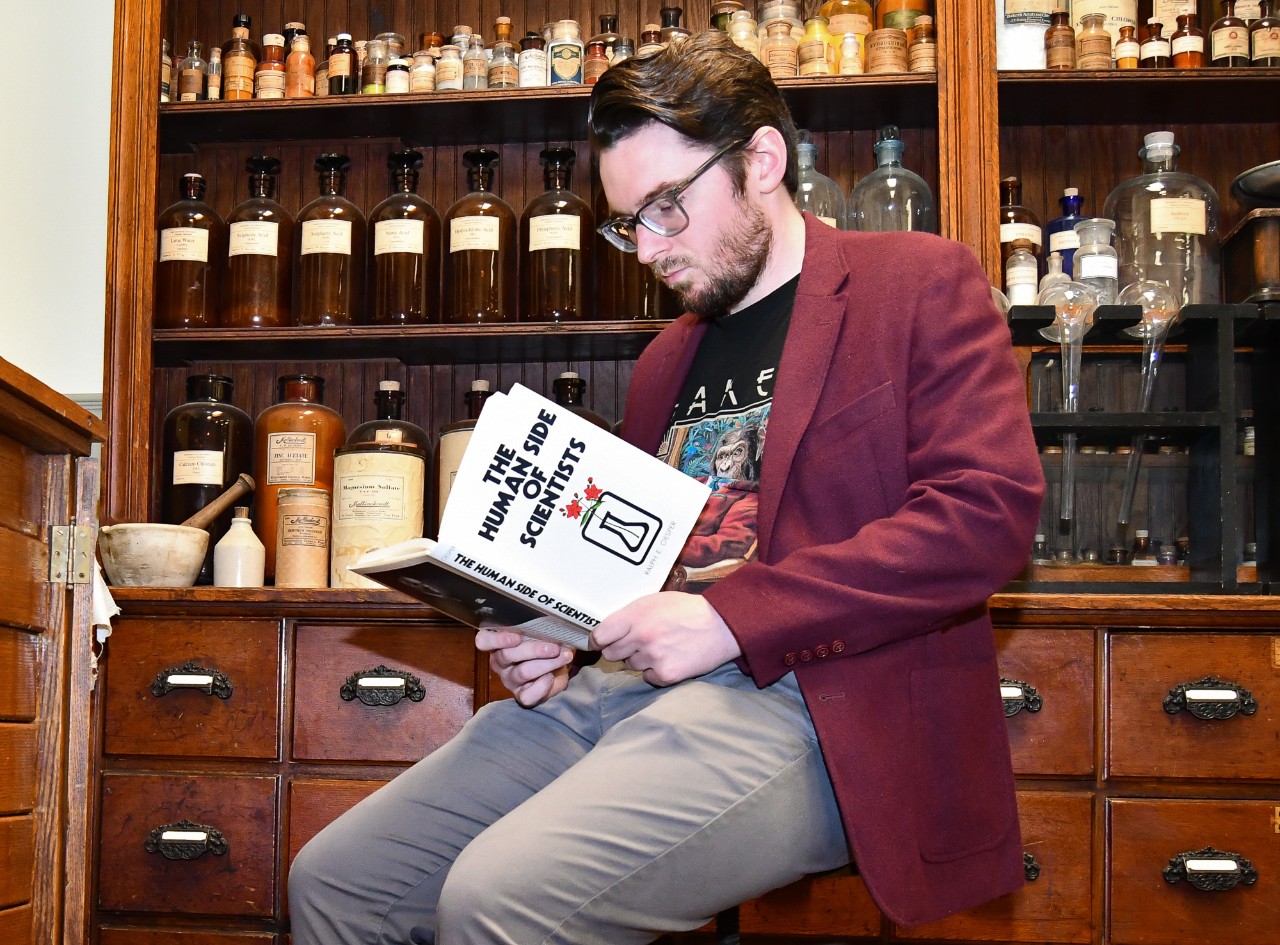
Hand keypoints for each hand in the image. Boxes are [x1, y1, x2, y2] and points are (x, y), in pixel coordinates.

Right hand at [475, 628, 573, 706]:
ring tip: (564, 656)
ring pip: (522, 672)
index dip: (497, 639)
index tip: (517, 637)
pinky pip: (528, 695)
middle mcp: (500, 662)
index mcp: (498, 643)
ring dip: (547, 664)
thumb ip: (538, 626)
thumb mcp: (540, 631)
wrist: (558, 666)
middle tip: (554, 647)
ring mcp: (510, 680)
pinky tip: (552, 677)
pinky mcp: (522, 696)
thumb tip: (552, 623)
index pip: (484, 641)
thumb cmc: (545, 643)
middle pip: (507, 655)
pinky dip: (542, 686)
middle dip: (534, 650)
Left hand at [591, 592, 741, 686]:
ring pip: (630, 665)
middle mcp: (641, 636)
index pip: (600, 635)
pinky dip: (656, 672)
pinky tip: (670, 658)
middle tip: (638, 643)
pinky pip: (648, 677)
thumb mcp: (655, 601)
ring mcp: (653, 657)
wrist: (721, 626)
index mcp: (636, 615)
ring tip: (661, 647)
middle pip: (611, 653)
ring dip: (640, 659)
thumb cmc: (687, 610)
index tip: (601, 642)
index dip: (598, 640)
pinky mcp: (666, 674)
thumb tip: (608, 629)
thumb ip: (630, 614)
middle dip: (620, 649)